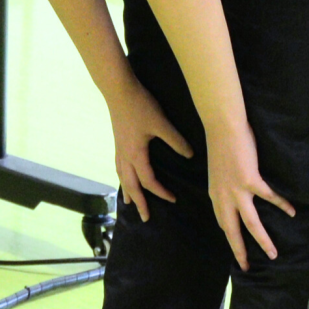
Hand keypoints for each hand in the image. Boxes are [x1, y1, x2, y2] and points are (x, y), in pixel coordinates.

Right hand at [104, 77, 193, 222]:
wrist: (118, 90)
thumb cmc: (140, 105)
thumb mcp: (161, 123)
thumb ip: (176, 140)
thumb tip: (190, 155)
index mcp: (136, 154)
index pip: (149, 181)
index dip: (160, 192)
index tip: (173, 199)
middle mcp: (125, 156)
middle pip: (131, 185)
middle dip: (139, 203)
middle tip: (145, 218)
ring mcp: (119, 149)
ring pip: (122, 177)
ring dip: (127, 191)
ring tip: (129, 203)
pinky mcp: (117, 142)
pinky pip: (118, 166)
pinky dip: (122, 176)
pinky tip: (124, 175)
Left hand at [205, 115, 295, 270]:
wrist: (222, 126)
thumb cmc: (222, 143)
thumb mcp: (218, 169)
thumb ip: (225, 183)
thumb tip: (235, 189)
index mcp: (215, 195)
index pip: (223, 223)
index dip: (230, 237)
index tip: (236, 249)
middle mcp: (224, 197)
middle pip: (233, 231)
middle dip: (240, 251)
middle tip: (247, 267)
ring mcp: (237, 191)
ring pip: (251, 223)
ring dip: (262, 240)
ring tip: (273, 254)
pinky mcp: (250, 180)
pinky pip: (269, 197)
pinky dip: (282, 205)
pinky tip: (292, 213)